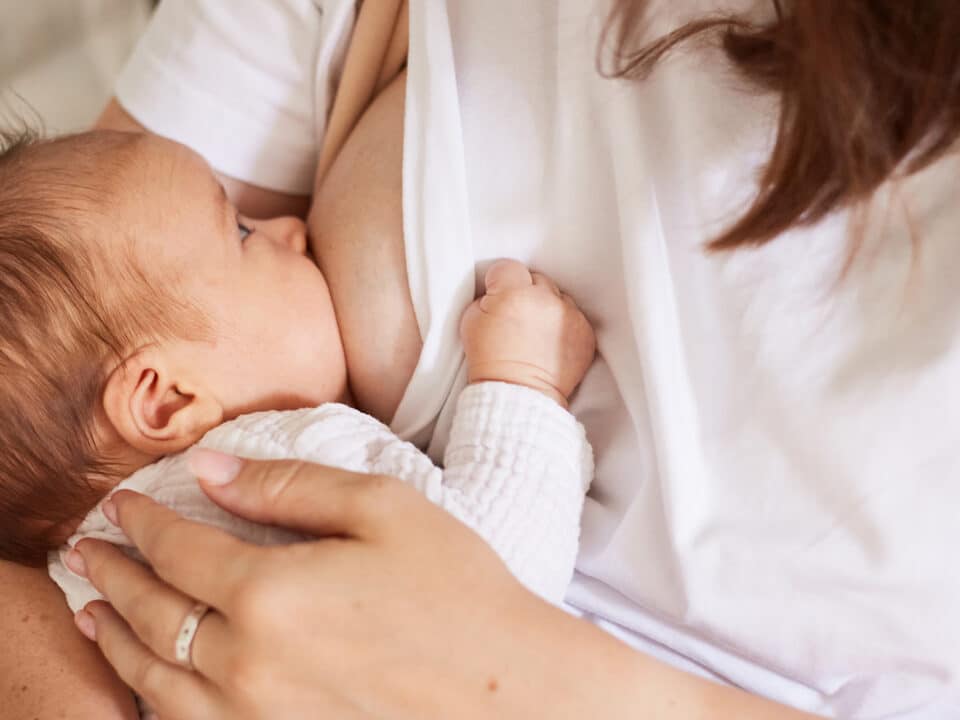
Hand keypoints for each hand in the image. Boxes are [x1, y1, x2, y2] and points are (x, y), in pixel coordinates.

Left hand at [64, 452, 821, 719]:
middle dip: (111, 572)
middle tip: (87, 549)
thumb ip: (293, 486)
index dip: (141, 521)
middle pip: (150, 611)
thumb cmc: (460, 594)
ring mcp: (253, 718)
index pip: (178, 548)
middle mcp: (246, 662)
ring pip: (151, 677)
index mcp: (272, 592)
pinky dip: (147, 694)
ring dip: (114, 636)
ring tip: (92, 610)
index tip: (119, 504)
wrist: (511, 697)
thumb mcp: (386, 511)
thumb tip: (211, 470)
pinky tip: (144, 676)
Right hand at [460, 260, 595, 406]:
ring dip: (547, 307)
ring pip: (558, 296)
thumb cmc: (490, 361)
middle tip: (517, 316)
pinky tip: (549, 341)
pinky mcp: (585, 332)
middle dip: (526, 292)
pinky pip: (574, 316)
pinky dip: (563, 325)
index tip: (498, 295)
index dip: (500, 281)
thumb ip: (485, 297)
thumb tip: (497, 291)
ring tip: (535, 332)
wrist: (518, 394)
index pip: (508, 267)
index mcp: (513, 293)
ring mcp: (569, 316)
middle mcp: (545, 300)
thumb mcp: (470, 322)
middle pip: (536, 279)